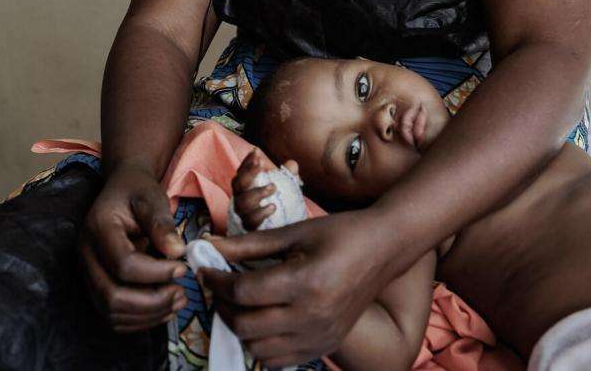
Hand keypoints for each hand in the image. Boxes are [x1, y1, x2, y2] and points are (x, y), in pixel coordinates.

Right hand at [79, 162, 187, 332]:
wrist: (121, 190)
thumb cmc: (137, 191)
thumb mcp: (152, 197)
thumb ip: (162, 223)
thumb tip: (177, 252)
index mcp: (98, 228)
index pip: (123, 264)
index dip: (156, 273)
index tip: (183, 268)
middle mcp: (86, 254)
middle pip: (112, 296)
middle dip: (152, 302)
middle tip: (181, 293)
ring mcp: (87, 273)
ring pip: (111, 312)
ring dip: (147, 315)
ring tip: (177, 301)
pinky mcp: (95, 286)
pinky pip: (113, 316)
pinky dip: (139, 320)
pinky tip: (164, 309)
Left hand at [201, 210, 395, 366]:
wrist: (385, 249)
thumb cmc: (340, 233)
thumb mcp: (294, 233)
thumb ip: (249, 244)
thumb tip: (210, 246)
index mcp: (305, 282)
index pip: (243, 292)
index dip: (215, 280)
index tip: (206, 269)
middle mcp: (313, 316)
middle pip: (245, 324)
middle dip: (222, 304)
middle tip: (217, 286)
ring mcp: (321, 336)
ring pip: (258, 348)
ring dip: (240, 327)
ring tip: (238, 303)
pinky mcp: (326, 346)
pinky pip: (280, 360)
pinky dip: (262, 345)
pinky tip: (260, 320)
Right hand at [230, 147, 297, 231]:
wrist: (274, 230)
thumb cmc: (275, 203)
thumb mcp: (283, 187)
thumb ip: (287, 175)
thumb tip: (292, 164)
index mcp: (244, 187)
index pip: (241, 171)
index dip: (247, 161)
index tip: (257, 151)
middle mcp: (239, 198)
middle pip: (238, 183)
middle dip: (249, 172)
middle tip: (261, 163)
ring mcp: (242, 213)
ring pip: (243, 202)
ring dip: (257, 192)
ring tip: (273, 187)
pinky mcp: (249, 227)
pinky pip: (251, 221)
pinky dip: (261, 213)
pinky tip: (273, 207)